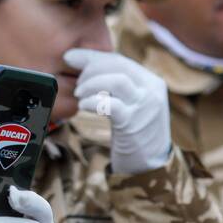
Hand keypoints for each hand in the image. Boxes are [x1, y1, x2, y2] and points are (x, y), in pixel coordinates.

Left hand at [65, 48, 170, 174]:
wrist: (151, 165)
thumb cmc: (133, 132)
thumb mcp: (130, 103)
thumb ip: (114, 84)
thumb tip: (81, 63)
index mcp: (150, 81)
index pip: (119, 59)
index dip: (92, 57)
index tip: (70, 57)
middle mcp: (151, 89)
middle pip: (118, 65)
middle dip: (90, 69)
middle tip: (77, 84)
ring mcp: (144, 106)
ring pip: (117, 80)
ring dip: (91, 84)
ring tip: (80, 95)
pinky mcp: (134, 124)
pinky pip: (112, 105)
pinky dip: (93, 101)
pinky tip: (83, 106)